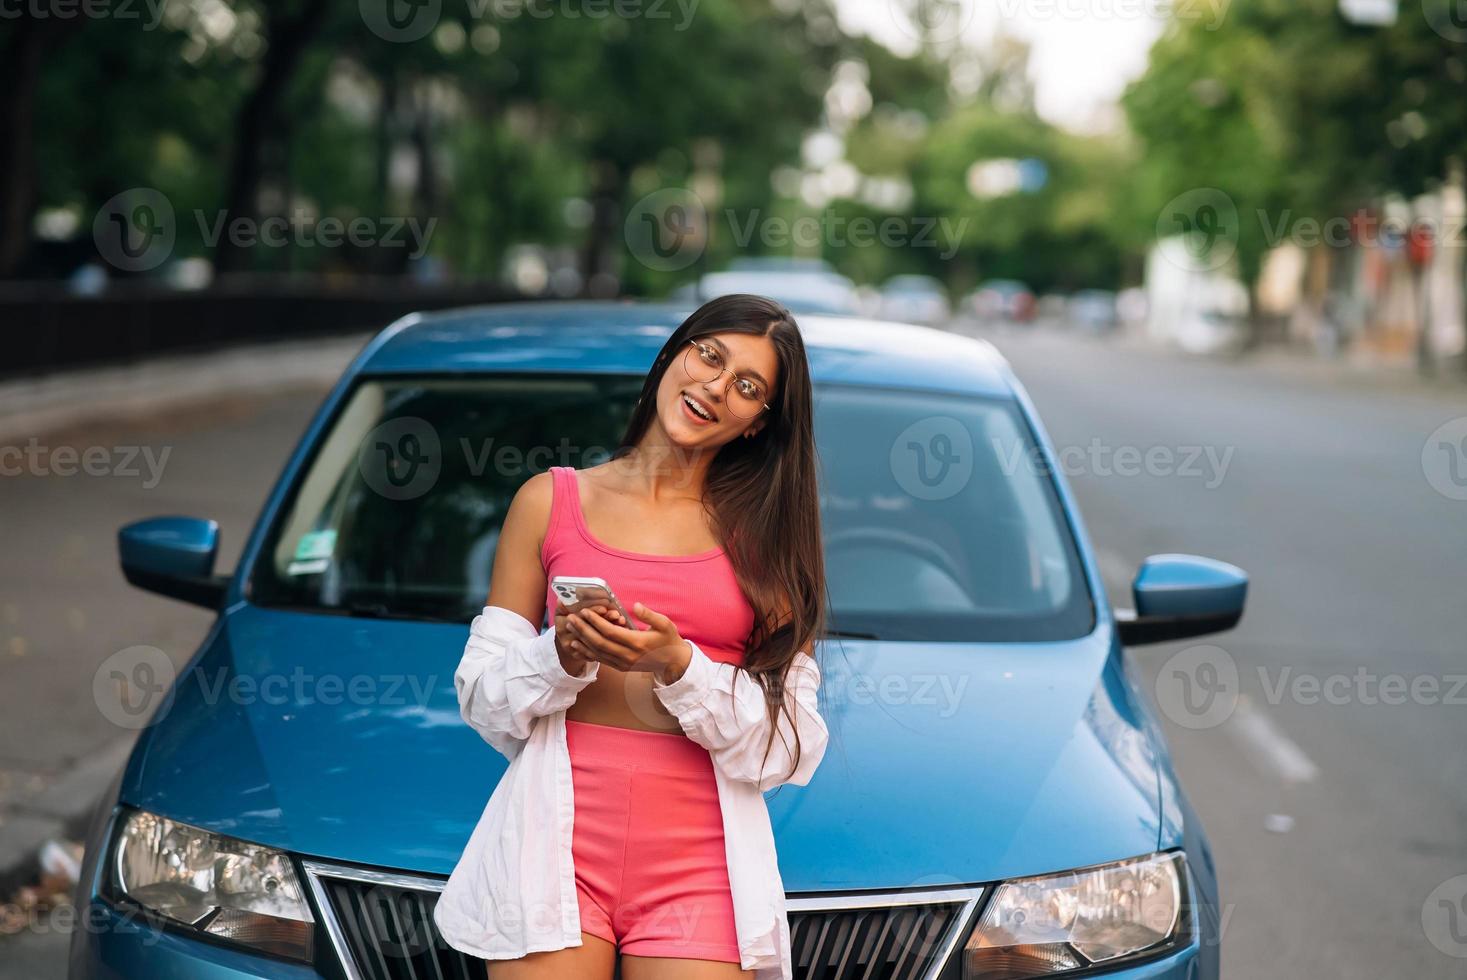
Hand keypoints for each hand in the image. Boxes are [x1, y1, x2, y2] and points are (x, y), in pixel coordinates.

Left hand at [561, 600, 690, 679]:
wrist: (673, 663)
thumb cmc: (668, 640)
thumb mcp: (665, 624)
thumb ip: (649, 615)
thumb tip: (636, 605)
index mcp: (637, 643)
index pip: (610, 632)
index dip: (595, 622)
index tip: (584, 611)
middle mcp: (627, 655)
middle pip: (599, 642)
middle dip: (583, 630)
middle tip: (570, 618)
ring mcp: (623, 663)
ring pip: (597, 652)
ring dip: (581, 640)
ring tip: (569, 629)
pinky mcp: (620, 667)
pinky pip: (600, 660)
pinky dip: (586, 652)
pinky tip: (576, 645)